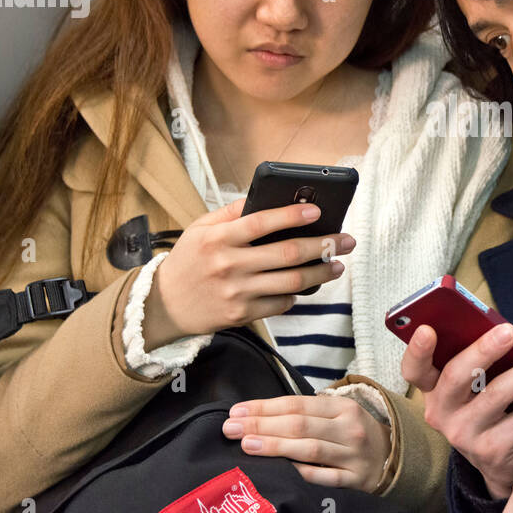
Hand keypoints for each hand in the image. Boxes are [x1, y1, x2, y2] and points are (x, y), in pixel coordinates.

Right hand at [143, 197, 354, 347]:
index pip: (260, 222)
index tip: (317, 210)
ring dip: (321, 273)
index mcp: (217, 239)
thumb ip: (232, 213)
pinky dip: (298, 293)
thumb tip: (266, 197)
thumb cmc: (188, 260)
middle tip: (346, 240)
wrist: (165, 305)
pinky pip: (281, 303)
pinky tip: (308, 284)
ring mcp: (237, 293)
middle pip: (286, 254)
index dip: (291, 215)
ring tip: (337, 265)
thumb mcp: (200, 229)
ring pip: (291, 282)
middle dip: (323, 246)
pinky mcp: (242, 315)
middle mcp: (228, 265)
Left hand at [222, 395, 391, 491]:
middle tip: (230, 428)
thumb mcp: (338, 415)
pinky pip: (324, 477)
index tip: (236, 411)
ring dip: (275, 446)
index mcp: (342, 407)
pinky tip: (280, 470)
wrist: (392, 458)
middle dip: (261, 425)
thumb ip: (307, 413)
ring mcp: (353, 455)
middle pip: (299, 425)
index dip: (264, 407)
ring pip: (310, 450)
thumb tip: (258, 415)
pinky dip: (302, 472)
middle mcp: (349, 428)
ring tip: (247, 445)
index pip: (297, 404)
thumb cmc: (353, 433)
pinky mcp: (355, 480)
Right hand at [400, 322, 512, 499]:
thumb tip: (504, 330)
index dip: (417, 350)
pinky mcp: (493, 451)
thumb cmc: (486, 406)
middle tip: (509, 331)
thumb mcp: (472, 387)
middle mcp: (442, 413)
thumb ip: (477, 362)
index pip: (414, 370)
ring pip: (497, 396)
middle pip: (457, 377)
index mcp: (432, 390)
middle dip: (484, 351)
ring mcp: (465, 435)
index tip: (428, 329)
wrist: (499, 460)